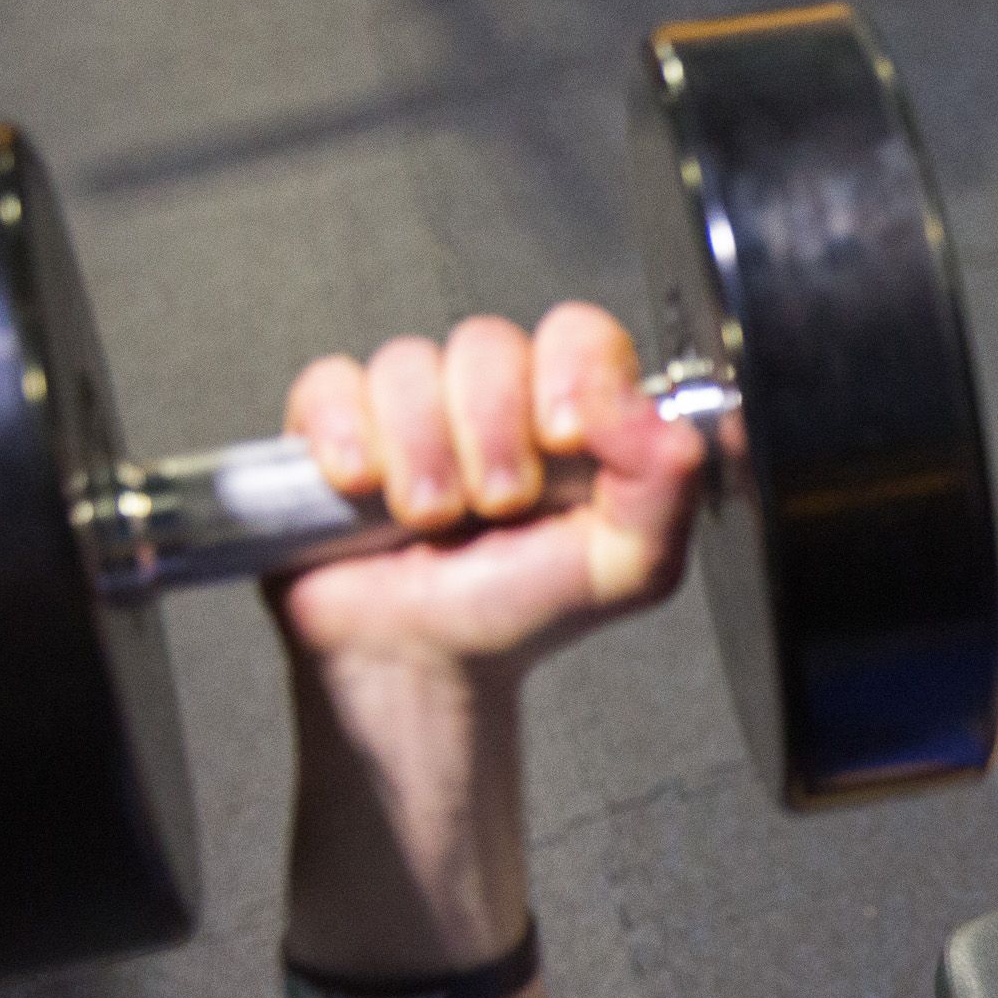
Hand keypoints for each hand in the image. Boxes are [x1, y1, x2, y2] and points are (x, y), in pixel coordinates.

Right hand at [270, 302, 703, 677]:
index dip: (569, 369)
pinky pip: (331, 385)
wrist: (427, 663)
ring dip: (421, 452)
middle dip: (491, 433)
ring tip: (428, 518)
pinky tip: (361, 486)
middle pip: (487, 343)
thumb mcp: (630, 565)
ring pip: (409, 364)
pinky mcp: (336, 425)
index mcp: (571, 413)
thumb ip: (667, 486)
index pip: (578, 334)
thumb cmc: (524, 608)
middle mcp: (494, 398)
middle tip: (495, 504)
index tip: (562, 436)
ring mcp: (412, 407)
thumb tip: (660, 420)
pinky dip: (346, 437)